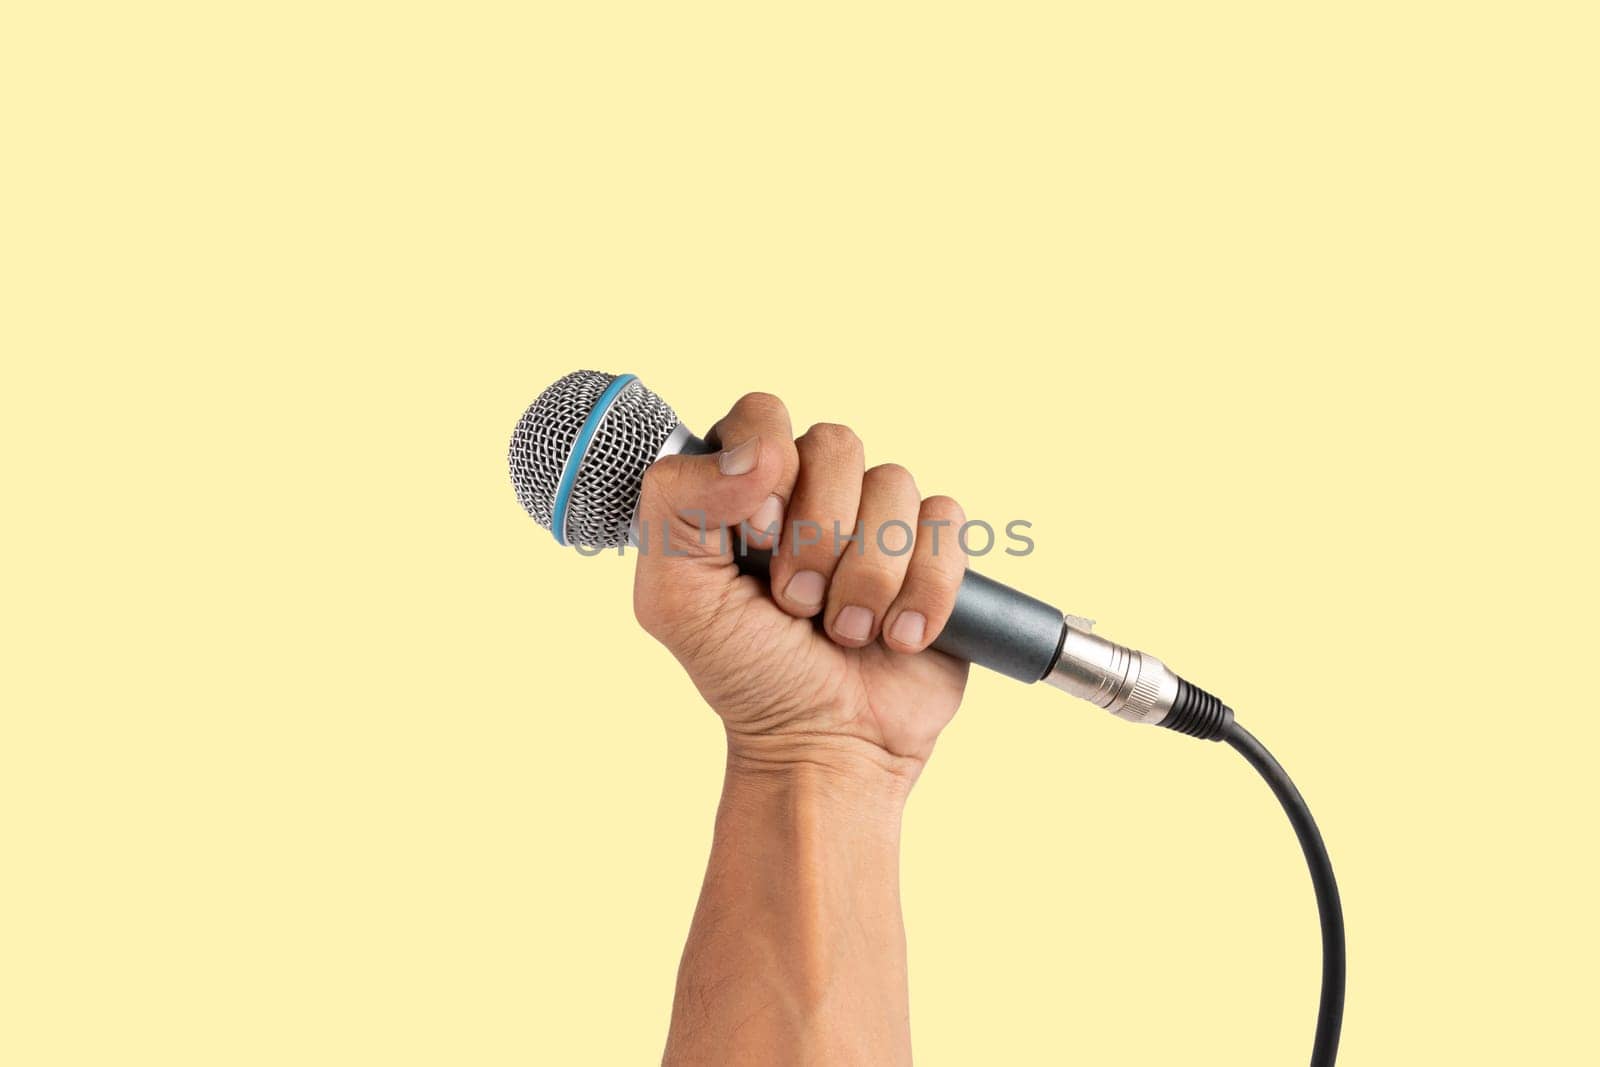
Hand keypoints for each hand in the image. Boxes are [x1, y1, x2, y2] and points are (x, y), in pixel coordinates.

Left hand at [633, 392, 968, 783]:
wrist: (825, 746)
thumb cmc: (746, 674)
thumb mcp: (675, 598)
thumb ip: (677, 505)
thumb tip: (757, 452)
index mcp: (744, 489)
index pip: (761, 415)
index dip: (766, 468)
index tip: (756, 537)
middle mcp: (813, 493)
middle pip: (836, 443)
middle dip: (817, 537)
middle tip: (797, 602)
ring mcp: (878, 521)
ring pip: (896, 485)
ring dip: (867, 578)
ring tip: (843, 631)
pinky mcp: (936, 554)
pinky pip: (948, 525)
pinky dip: (923, 593)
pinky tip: (898, 637)